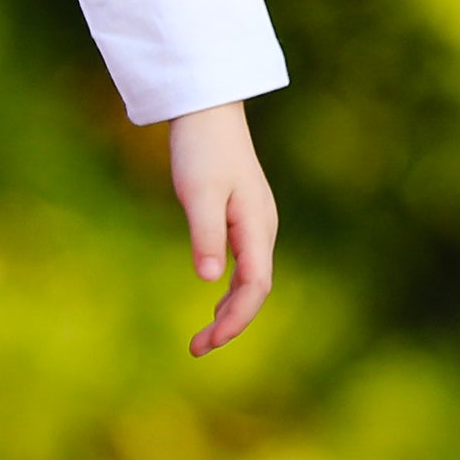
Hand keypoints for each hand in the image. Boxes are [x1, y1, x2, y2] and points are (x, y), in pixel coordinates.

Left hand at [169, 99, 275, 356]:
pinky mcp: (243, 218)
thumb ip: (205, 234)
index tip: (208, 342)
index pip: (254, 287)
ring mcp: (255, 224)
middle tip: (197, 349)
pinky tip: (214, 301)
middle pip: (255, 290)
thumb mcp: (199, 192)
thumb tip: (209, 279)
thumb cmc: (201, 148)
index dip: (235, 320)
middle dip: (230, 324)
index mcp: (257, 226)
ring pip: (251, 280)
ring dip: (230, 311)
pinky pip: (244, 266)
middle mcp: (262, 230)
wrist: (208, 110)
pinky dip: (230, 291)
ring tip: (203, 338)